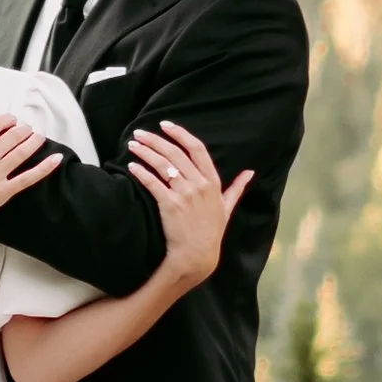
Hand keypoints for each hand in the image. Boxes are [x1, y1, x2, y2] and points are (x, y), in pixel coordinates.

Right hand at [0, 100, 61, 243]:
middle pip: (12, 136)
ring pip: (22, 152)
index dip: (6, 119)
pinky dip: (44, 168)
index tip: (10, 119)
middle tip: (26, 128)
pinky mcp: (3, 193)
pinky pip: (28, 178)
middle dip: (22, 129)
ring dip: (34, 141)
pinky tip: (56, 159)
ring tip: (40, 136)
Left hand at [129, 120, 251, 287]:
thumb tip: (250, 173)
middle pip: (175, 153)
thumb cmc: (211, 232)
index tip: (165, 125)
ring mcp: (184, 194)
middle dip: (155, 140)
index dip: (180, 134)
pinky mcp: (170, 205)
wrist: (196, 256)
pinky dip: (141, 172)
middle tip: (139, 133)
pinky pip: (153, 182)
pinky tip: (132, 165)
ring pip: (162, 165)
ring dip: (145, 152)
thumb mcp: (227, 208)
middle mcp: (199, 184)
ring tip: (133, 145)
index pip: (197, 149)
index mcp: (212, 182)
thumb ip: (236, 188)